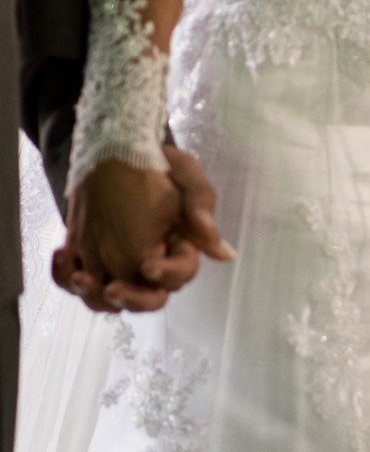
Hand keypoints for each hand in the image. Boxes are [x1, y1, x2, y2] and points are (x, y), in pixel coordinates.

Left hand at [52, 145, 234, 312]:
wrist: (117, 151)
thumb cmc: (156, 162)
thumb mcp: (185, 173)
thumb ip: (201, 205)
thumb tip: (222, 252)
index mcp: (181, 246)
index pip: (182, 273)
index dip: (167, 274)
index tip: (148, 265)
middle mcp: (153, 261)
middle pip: (149, 298)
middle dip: (132, 299)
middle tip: (112, 288)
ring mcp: (120, 263)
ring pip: (110, 300)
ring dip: (94, 295)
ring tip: (80, 276)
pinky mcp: (90, 259)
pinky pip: (76, 282)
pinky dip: (65, 277)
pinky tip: (64, 255)